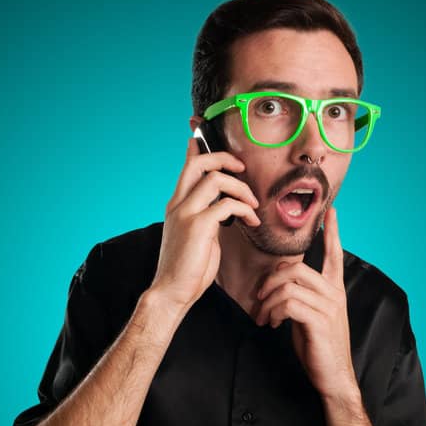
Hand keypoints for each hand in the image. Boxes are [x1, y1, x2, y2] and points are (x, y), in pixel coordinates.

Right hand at [150, 136, 260, 314]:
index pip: (187, 166)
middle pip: (199, 163)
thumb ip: (207, 214)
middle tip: (242, 168)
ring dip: (242, 188)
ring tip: (253, 205)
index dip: (197, 146)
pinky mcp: (197, 226)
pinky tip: (251, 221)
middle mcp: (179, 204)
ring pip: (216, 179)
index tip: (203, 132)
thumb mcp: (198, 233)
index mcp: (178, 204)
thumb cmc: (189, 266)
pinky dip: (245, 209)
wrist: (172, 293)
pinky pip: (227, 204)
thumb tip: (223, 203)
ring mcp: (186, 213)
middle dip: (225, 158)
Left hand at [254, 203, 356, 401]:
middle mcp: (334, 293)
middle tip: (259, 297)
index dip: (332, 232)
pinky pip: (289, 303)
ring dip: (268, 300)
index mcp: (334, 289)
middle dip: (270, 279)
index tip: (331, 212)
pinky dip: (274, 312)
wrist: (334, 377)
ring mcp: (328, 306)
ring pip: (289, 285)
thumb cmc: (319, 346)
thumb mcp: (310, 316)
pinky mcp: (319, 320)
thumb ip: (301, 296)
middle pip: (296, 268)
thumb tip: (280, 282)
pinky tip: (273, 324)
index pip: (334, 253)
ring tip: (265, 317)